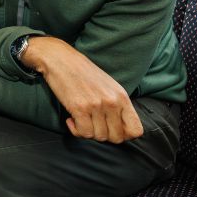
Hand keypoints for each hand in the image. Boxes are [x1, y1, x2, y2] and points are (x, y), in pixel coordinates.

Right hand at [23, 36, 143, 142]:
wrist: (60, 59)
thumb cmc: (83, 73)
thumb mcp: (108, 86)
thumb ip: (117, 105)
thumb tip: (121, 128)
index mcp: (122, 97)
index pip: (136, 130)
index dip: (124, 136)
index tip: (110, 130)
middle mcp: (112, 102)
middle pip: (116, 137)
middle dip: (103, 136)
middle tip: (92, 125)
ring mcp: (96, 105)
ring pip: (98, 137)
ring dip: (87, 132)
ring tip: (80, 119)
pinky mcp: (79, 108)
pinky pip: (83, 133)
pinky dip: (76, 130)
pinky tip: (71, 120)